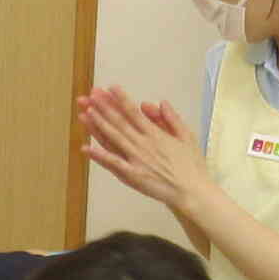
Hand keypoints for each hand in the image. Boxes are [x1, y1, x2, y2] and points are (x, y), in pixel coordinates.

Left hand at [76, 86, 214, 217]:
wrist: (192, 192)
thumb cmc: (192, 165)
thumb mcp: (187, 136)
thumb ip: (172, 118)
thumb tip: (158, 102)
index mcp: (156, 134)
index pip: (134, 112)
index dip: (120, 99)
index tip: (110, 87)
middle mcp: (143, 145)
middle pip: (119, 123)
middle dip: (103, 108)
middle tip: (89, 95)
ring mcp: (136, 160)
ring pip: (113, 139)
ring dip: (98, 126)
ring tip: (85, 112)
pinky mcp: (133, 176)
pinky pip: (113, 164)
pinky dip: (99, 157)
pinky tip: (86, 148)